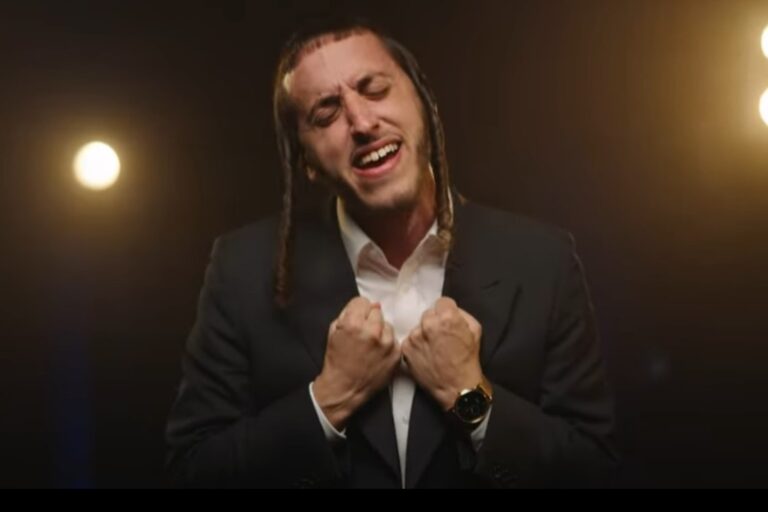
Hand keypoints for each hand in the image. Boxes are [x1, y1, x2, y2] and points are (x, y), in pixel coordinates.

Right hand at [313, 297, 399, 428]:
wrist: (345, 388)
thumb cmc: (337, 360)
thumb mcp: (333, 332)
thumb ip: (349, 313)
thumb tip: (371, 304)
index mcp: (354, 324)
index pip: (362, 301)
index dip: (357, 311)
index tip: (355, 320)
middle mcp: (372, 331)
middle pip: (376, 311)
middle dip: (369, 319)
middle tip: (362, 334)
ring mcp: (386, 343)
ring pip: (387, 324)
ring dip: (380, 331)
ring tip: (370, 345)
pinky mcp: (396, 354)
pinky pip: (393, 339)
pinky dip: (387, 344)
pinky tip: (377, 353)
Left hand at [402, 297, 483, 409]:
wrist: (456, 387)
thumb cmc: (469, 359)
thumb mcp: (475, 330)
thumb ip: (462, 314)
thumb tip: (451, 310)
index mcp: (447, 317)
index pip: (442, 302)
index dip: (447, 311)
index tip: (448, 321)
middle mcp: (428, 324)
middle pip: (428, 314)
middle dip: (434, 322)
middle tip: (440, 336)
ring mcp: (414, 336)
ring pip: (418, 327)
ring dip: (424, 334)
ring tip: (433, 348)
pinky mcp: (406, 348)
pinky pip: (411, 340)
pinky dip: (417, 345)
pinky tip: (425, 355)